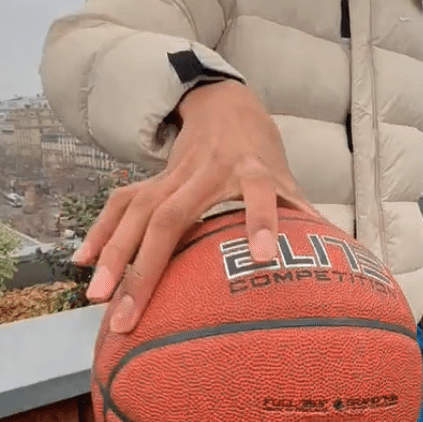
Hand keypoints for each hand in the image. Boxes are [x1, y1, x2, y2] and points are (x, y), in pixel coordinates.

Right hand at [71, 80, 316, 333]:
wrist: (224, 103)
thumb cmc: (261, 152)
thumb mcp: (286, 176)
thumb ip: (303, 212)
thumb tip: (340, 255)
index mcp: (252, 171)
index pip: (260, 194)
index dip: (263, 222)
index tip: (265, 260)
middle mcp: (207, 172)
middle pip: (171, 217)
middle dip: (149, 268)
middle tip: (131, 318)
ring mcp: (174, 174)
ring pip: (137, 213)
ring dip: (115, 255)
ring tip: (98, 300)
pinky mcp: (154, 176)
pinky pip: (121, 202)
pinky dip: (102, 231)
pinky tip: (83, 262)